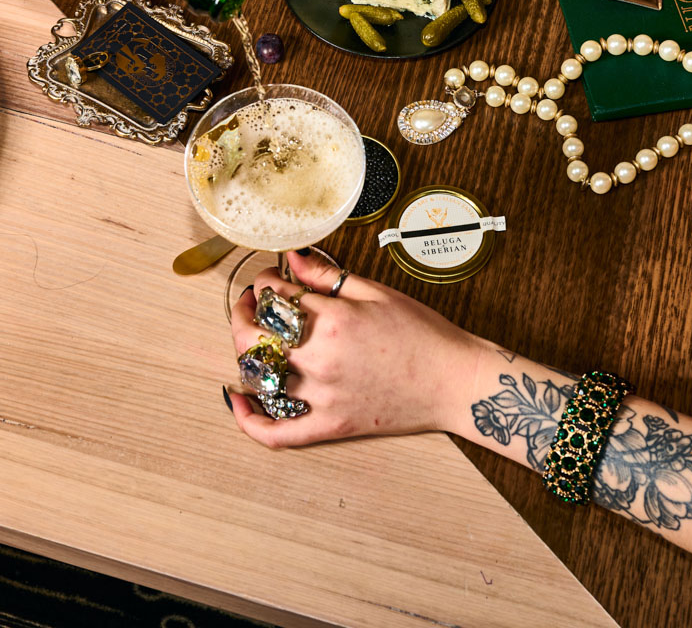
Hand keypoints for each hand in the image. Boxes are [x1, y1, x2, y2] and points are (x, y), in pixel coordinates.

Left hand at [224, 250, 487, 447]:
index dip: (264, 283)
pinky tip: (237, 401)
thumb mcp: (375, 292)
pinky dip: (250, 420)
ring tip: (252, 338)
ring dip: (246, 353)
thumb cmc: (422, 334)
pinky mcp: (330, 426)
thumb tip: (291, 260)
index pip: (274, 297)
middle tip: (248, 303)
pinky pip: (278, 432)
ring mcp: (322, 397)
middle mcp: (320, 360)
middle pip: (253, 336)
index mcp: (332, 320)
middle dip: (242, 313)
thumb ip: (327, 276)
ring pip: (259, 377)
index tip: (269, 279)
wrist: (453, 382)